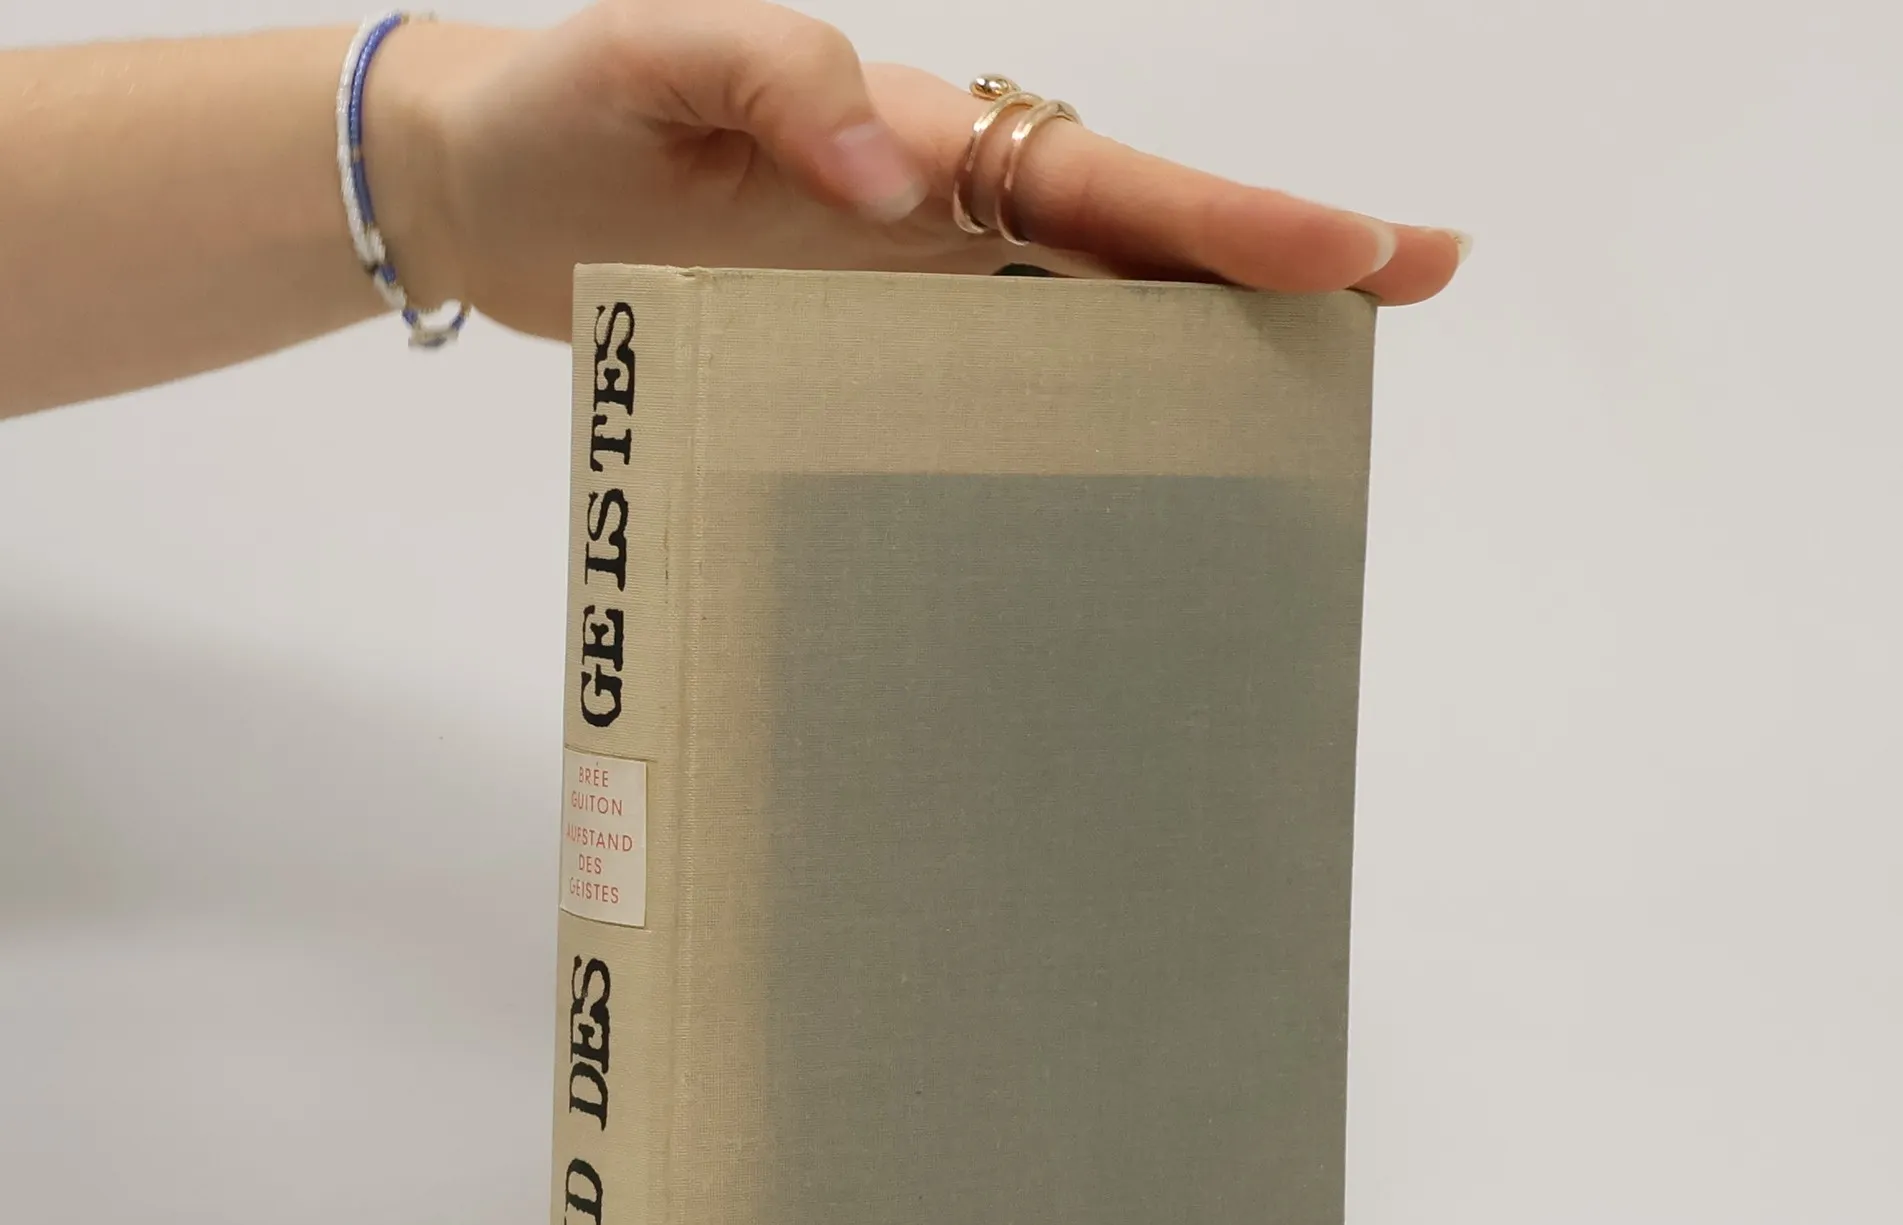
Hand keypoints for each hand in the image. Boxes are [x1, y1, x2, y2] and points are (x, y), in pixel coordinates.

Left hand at [372, 0, 1465, 340]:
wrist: (484, 196)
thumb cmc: (561, 111)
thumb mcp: (650, 59)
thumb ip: (775, 77)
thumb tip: (900, 170)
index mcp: (923, 139)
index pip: (1105, 180)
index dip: (1234, 217)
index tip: (1358, 248)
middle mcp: (943, 220)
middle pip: (1139, 242)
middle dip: (1274, 263)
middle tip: (1415, 285)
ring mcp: (911, 298)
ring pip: (1087, 325)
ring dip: (1196, 357)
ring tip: (1308, 409)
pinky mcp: (862, 361)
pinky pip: (988, 399)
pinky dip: (1068, 433)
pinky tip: (1125, 482)